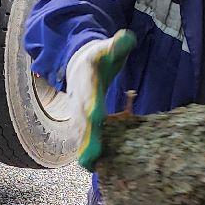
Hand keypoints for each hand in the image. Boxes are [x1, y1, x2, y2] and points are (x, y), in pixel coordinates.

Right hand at [62, 30, 134, 168]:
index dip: (91, 103)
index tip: (96, 116)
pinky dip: (88, 150)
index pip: (89, 92)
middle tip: (91, 154)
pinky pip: (84, 137)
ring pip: (81, 132)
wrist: (78, 65)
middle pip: (82, 118)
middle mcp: (79, 97)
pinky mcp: (82, 121)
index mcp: (86, 79)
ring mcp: (78, 111)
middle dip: (87, 136)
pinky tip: (94, 166)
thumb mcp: (108, 47)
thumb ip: (119, 44)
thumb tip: (127, 38)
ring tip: (90, 166)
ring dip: (85, 148)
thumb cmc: (98, 57)